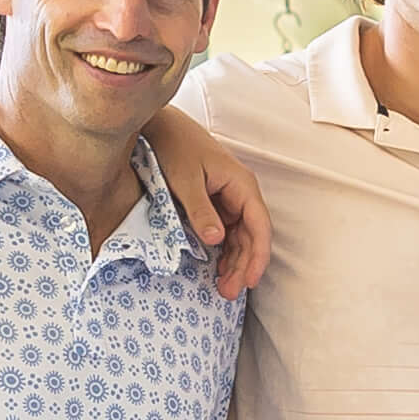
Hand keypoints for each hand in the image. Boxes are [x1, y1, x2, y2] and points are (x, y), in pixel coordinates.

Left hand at [146, 109, 271, 296]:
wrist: (159, 126)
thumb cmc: (174, 146)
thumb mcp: (185, 180)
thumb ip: (201, 210)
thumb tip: (217, 239)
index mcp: (241, 184)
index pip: (259, 226)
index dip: (258, 256)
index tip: (250, 280)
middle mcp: (240, 193)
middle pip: (252, 236)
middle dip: (244, 266)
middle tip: (230, 293)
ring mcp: (229, 199)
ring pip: (240, 238)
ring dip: (235, 262)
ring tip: (224, 288)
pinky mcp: (216, 203)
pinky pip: (227, 232)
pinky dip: (224, 252)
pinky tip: (218, 269)